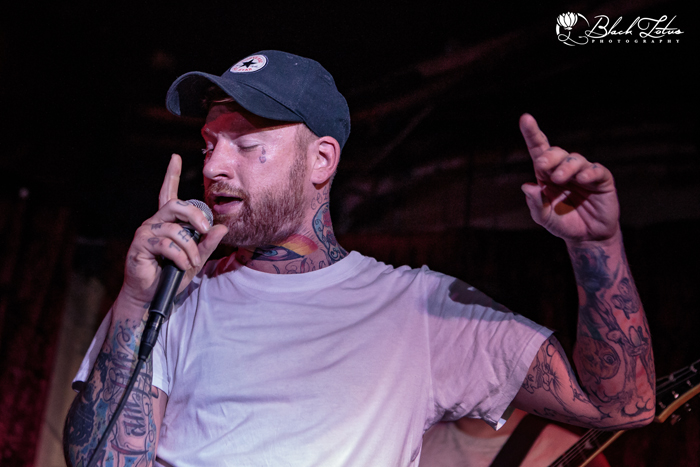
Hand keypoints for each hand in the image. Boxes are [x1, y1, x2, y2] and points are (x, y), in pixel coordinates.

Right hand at [119, 154, 227, 311]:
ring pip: (174, 229)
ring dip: (189, 247)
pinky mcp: (140, 245)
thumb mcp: (196, 259)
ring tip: (191, 261)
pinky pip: (166, 244)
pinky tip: (181, 264)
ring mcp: (146, 233)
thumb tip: (222, 228)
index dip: (171, 175)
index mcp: (168, 222)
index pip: (168, 193)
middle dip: (195, 215)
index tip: (175, 158)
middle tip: (205, 229)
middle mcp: (155, 223)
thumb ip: (207, 244)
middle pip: (176, 206)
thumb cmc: (171, 275)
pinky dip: (179, 256)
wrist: (151, 296)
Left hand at [519, 114, 619, 243]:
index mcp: (546, 174)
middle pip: (556, 152)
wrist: (588, 237)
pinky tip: (582, 179)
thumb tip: (527, 186)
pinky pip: (595, 170)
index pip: (539, 149)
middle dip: (549, 156)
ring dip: (566, 167)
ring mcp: (583, 173)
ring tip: (560, 179)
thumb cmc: (563, 223)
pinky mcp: (602, 180)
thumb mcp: (544, 218)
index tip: (525, 118)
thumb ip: (536, 204)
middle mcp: (564, 170)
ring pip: (575, 159)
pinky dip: (588, 173)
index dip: (532, 133)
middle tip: (542, 165)